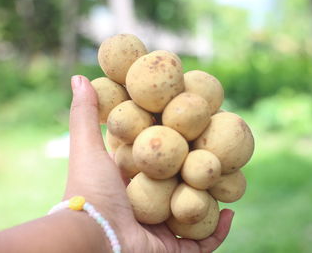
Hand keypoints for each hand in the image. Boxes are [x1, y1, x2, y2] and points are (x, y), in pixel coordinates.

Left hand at [65, 75, 233, 252]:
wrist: (93, 237)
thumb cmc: (89, 192)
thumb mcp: (87, 146)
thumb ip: (85, 113)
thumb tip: (79, 76)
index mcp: (133, 180)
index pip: (162, 158)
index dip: (179, 143)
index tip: (197, 126)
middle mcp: (148, 203)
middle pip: (182, 183)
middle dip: (202, 169)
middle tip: (221, 152)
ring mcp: (162, 227)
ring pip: (196, 210)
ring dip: (214, 197)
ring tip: (231, 180)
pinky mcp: (172, 248)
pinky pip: (203, 242)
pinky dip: (218, 231)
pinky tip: (230, 212)